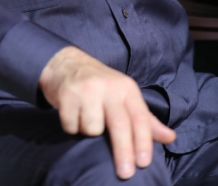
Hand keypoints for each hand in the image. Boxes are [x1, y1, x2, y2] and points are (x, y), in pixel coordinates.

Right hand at [39, 46, 175, 179]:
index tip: (144, 163)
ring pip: (92, 129)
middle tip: (125, 173)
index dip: (143, 141)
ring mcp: (87, 89)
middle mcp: (108, 87)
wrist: (66, 62)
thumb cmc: (100, 84)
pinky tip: (72, 113)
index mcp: (127, 88)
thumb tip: (170, 137)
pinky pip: (71, 125)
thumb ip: (146, 119)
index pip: (140, 117)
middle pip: (119, 124)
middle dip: (123, 151)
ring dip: (88, 132)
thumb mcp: (125, 95)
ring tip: (86, 118)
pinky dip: (71, 126)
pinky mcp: (67, 94)